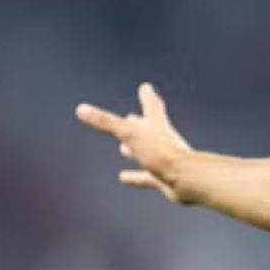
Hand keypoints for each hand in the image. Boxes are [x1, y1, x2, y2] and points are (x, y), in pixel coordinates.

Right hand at [76, 83, 192, 202]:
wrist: (188, 181)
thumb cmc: (163, 154)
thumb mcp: (130, 135)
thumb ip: (107, 123)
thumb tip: (81, 109)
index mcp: (158, 126)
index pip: (152, 106)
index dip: (148, 97)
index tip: (146, 88)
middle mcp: (163, 142)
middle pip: (150, 129)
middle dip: (141, 123)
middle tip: (133, 117)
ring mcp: (164, 161)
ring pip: (146, 153)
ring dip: (135, 150)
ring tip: (122, 149)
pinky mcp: (164, 180)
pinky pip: (146, 177)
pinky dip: (135, 176)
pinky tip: (124, 177)